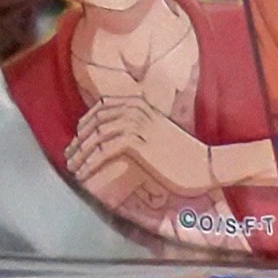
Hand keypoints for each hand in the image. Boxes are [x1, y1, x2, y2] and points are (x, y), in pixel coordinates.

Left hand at [65, 97, 216, 197]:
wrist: (208, 165)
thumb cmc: (188, 155)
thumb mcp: (162, 133)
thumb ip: (142, 128)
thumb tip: (121, 138)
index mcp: (142, 105)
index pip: (102, 109)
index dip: (85, 124)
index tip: (77, 141)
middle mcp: (137, 111)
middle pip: (94, 121)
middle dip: (78, 140)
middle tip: (69, 157)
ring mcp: (138, 126)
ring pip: (95, 135)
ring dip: (80, 153)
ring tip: (72, 167)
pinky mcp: (138, 143)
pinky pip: (104, 150)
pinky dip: (90, 161)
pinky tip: (84, 172)